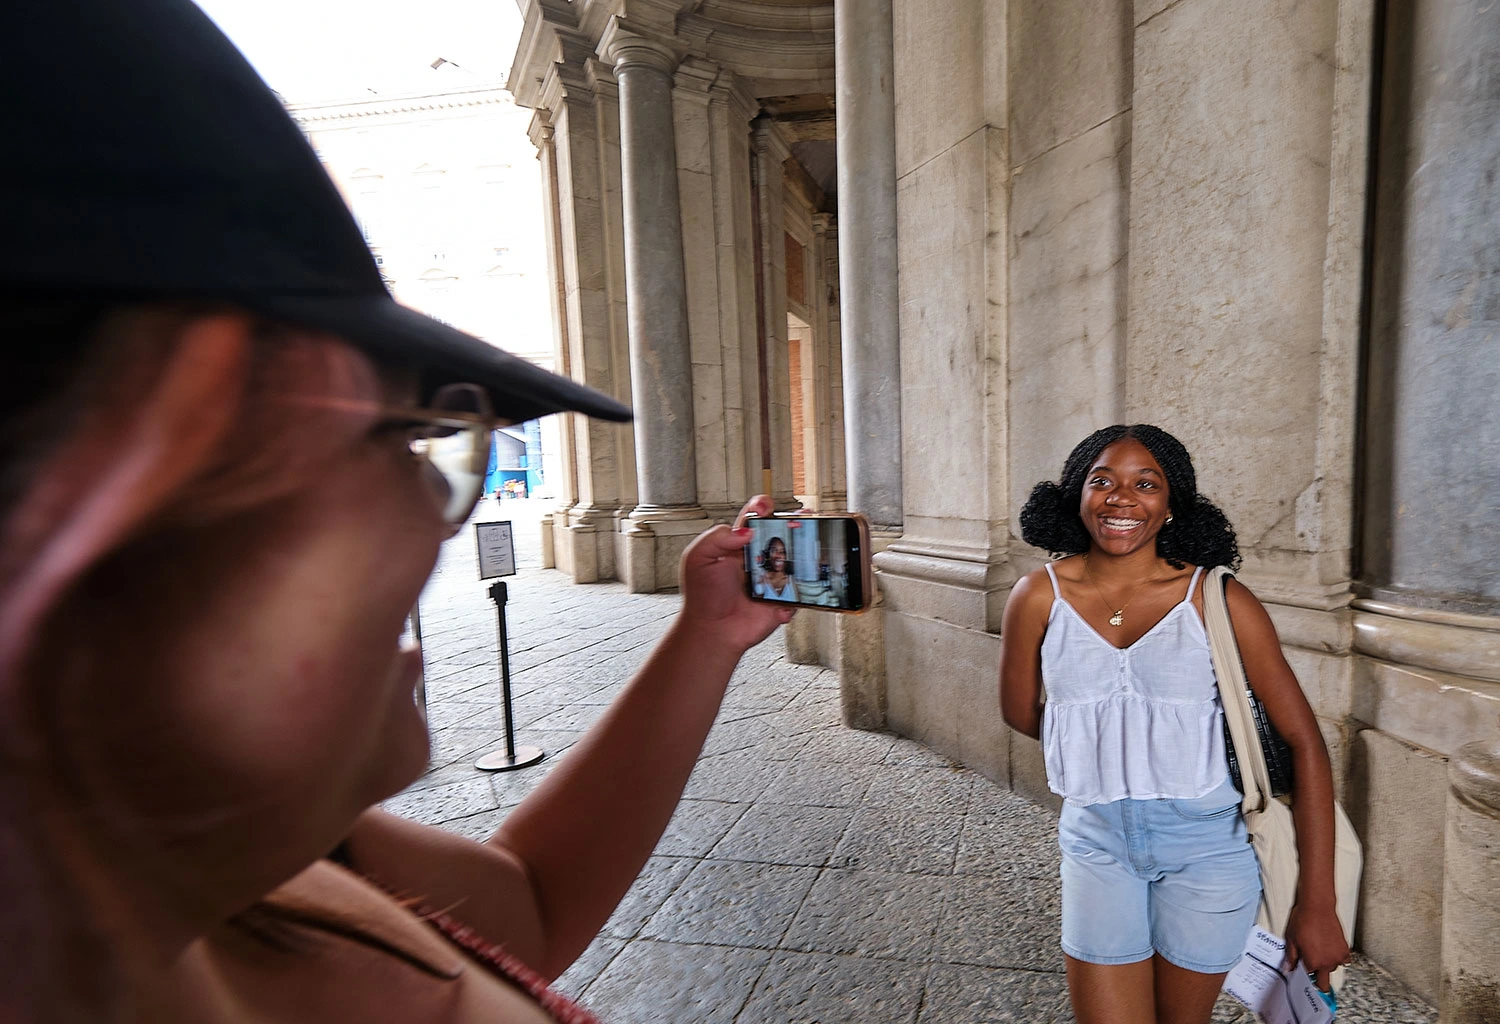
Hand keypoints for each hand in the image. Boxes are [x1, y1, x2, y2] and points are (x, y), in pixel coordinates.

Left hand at [677, 495, 793, 654]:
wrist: (711, 630)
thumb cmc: (702, 595)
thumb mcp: (698, 558)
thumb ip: (717, 538)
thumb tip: (746, 532)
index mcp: (739, 544)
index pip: (754, 518)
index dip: (762, 507)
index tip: (765, 506)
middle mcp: (759, 557)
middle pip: (782, 534)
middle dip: (796, 522)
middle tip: (803, 518)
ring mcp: (772, 578)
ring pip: (796, 560)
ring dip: (802, 555)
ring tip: (801, 553)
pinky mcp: (782, 599)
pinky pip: (797, 594)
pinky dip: (792, 597)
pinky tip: (779, 603)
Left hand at [1284, 902, 1350, 990]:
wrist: (1317, 907)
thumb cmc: (1303, 920)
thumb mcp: (1291, 939)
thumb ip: (1291, 957)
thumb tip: (1289, 968)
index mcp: (1312, 962)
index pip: (1309, 979)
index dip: (1304, 974)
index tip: (1302, 971)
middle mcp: (1327, 963)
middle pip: (1324, 981)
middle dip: (1317, 978)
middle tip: (1311, 967)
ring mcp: (1338, 957)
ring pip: (1332, 969)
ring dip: (1326, 964)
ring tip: (1318, 949)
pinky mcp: (1345, 949)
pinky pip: (1343, 961)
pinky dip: (1337, 957)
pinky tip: (1329, 948)